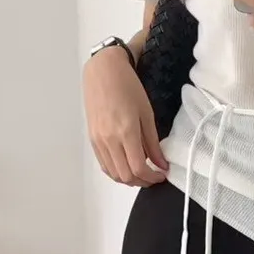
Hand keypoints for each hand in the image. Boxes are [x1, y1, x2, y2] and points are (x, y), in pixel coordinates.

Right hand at [83, 46, 168, 187]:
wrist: (103, 72)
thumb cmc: (128, 87)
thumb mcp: (147, 114)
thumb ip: (153, 143)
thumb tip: (162, 164)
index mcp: (125, 132)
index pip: (138, 168)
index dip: (152, 177)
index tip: (162, 175)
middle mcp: (109, 140)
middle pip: (125, 176)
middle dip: (142, 181)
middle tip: (154, 176)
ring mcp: (98, 141)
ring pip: (113, 174)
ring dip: (129, 179)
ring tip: (142, 172)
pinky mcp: (92, 139)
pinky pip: (104, 165)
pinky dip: (116, 171)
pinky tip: (127, 165)